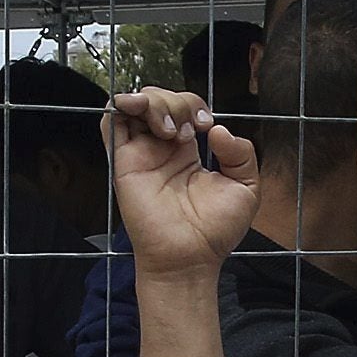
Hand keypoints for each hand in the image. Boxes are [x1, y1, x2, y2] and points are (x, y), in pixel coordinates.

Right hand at [104, 87, 258, 278]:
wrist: (190, 257)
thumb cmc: (215, 231)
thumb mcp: (245, 188)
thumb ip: (242, 155)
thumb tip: (219, 130)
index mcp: (187, 152)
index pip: (184, 109)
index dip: (196, 106)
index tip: (207, 127)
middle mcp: (161, 149)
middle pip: (160, 100)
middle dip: (178, 102)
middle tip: (189, 131)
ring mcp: (140, 154)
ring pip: (137, 105)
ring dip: (155, 102)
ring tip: (170, 130)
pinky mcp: (123, 162)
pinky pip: (111, 123)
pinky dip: (123, 105)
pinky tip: (143, 112)